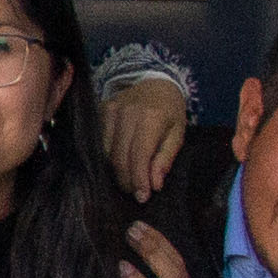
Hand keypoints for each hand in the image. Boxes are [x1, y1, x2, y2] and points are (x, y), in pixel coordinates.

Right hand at [104, 76, 188, 202]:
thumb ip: (165, 159)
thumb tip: (155, 185)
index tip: (143, 197)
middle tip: (136, 192)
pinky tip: (119, 164)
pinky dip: (109, 158)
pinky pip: (100, 144)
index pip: (139, 156)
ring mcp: (110, 111)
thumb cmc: (169, 109)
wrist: (153, 81)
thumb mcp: (178, 133)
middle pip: (120, 158)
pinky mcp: (100, 112)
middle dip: (127, 180)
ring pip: (107, 153)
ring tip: (129, 180)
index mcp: (151, 117)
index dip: (139, 180)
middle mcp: (127, 113)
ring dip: (117, 172)